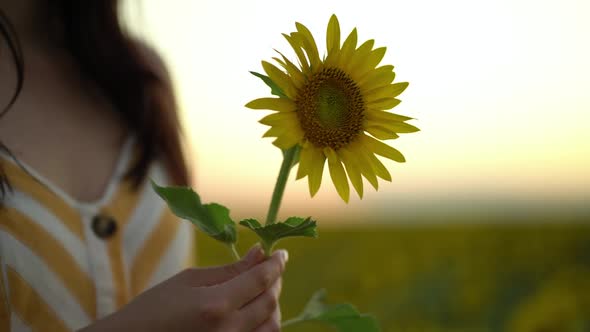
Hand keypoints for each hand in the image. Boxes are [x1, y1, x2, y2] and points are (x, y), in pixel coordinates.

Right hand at [79, 246, 287, 331]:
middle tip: (270, 268)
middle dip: (275, 281)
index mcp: (216, 305)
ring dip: (273, 304)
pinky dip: (264, 324)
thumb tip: (259, 253)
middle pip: (270, 302)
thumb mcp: (190, 280)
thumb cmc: (155, 308)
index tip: (281, 253)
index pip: (260, 279)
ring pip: (272, 326)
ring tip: (262, 290)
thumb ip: (230, 269)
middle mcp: (229, 330)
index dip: (275, 264)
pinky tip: (254, 312)